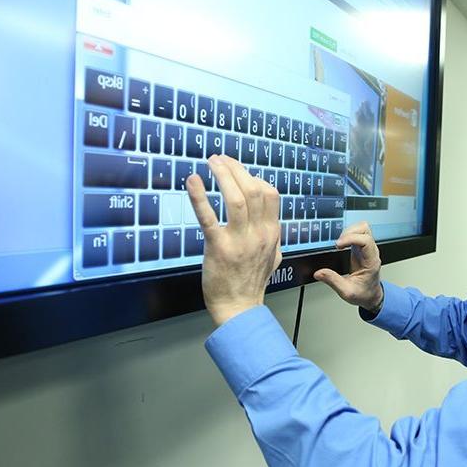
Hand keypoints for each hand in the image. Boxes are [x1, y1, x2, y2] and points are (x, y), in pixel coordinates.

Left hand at [185, 155, 281, 325]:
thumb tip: (270, 218)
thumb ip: (272, 235)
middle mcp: (259, 234)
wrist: (239, 307)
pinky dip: (200, 197)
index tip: (237, 170)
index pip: (269, 194)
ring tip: (211, 163)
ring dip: (223, 175)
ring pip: (236, 198)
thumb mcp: (273, 255)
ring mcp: (240, 241)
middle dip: (236, 169)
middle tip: (220, 159)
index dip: (253, 176)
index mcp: (272, 233)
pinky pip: (209, 218)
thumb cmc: (252, 281)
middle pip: (253, 190)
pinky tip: (193, 180)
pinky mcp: (219, 248)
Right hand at [313, 222, 382, 312]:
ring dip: (348, 231)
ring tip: (339, 242)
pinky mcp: (361, 248)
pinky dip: (347, 234)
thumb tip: (319, 273)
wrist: (371, 296)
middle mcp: (370, 252)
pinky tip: (341, 243)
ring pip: (362, 228)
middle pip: (365, 229)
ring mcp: (366, 249)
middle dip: (349, 232)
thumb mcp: (347, 292)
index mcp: (370, 261)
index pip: (365, 240)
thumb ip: (333, 281)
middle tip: (338, 243)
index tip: (338, 245)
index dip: (351, 238)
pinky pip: (357, 233)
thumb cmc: (364, 294)